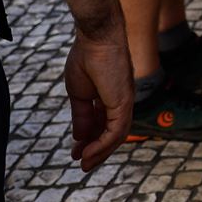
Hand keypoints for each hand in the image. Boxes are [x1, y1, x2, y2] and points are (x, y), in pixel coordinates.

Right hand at [63, 29, 132, 170]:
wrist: (96, 37)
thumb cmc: (87, 57)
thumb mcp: (79, 93)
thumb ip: (81, 115)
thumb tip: (79, 136)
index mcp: (111, 96)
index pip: (104, 124)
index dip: (91, 139)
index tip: (76, 151)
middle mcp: (122, 101)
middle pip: (113, 133)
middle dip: (97, 150)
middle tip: (82, 163)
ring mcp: (125, 102)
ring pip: (117, 136)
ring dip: (100, 152)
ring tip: (84, 164)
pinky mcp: (124, 103)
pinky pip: (117, 131)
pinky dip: (103, 144)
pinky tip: (89, 152)